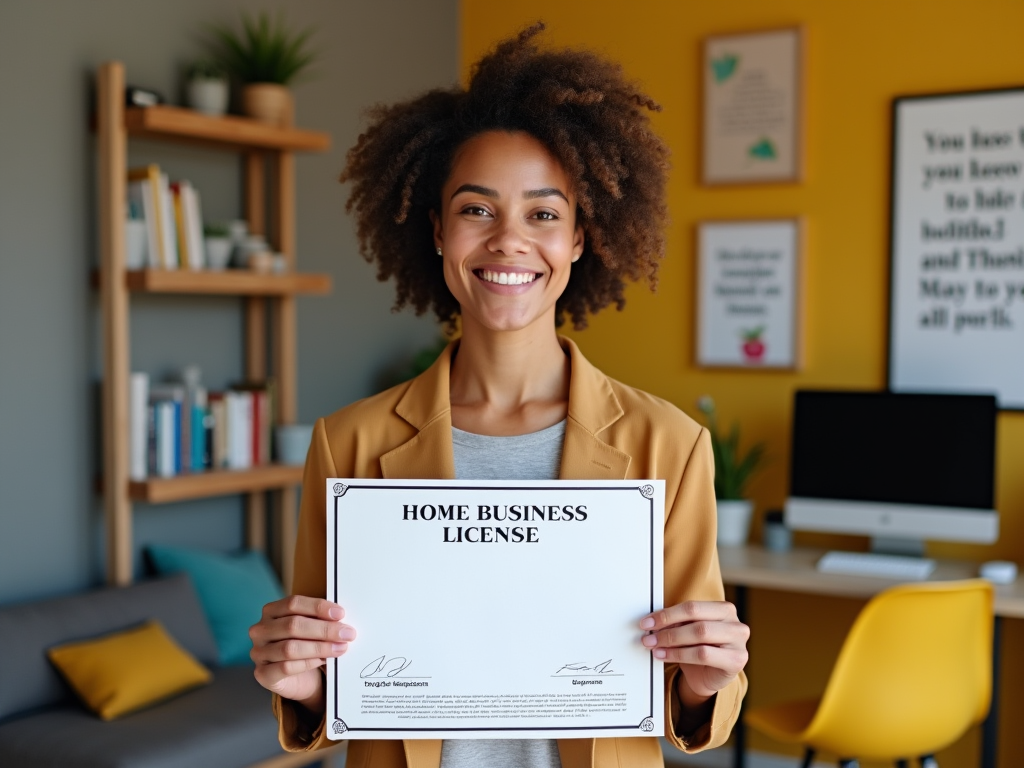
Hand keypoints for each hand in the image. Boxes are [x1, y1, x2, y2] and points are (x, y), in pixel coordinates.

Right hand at [250, 596, 355, 712]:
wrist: (300, 679)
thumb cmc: (306, 646)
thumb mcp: (312, 628)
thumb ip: (321, 619)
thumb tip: (341, 617)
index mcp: (271, 611)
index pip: (293, 603)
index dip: (318, 607)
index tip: (341, 614)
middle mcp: (260, 630)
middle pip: (293, 625)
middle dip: (324, 629)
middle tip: (347, 634)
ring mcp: (259, 652)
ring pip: (290, 648)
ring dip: (320, 647)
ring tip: (340, 648)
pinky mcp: (262, 674)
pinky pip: (286, 667)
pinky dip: (308, 663)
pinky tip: (323, 661)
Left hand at [639, 601, 747, 700]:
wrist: (709, 678)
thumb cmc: (700, 650)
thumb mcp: (687, 633)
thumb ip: (677, 624)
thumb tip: (653, 621)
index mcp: (724, 610)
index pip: (692, 607)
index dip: (667, 613)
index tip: (647, 621)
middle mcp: (735, 623)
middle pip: (696, 619)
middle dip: (668, 627)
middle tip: (649, 635)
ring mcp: (739, 642)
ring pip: (700, 634)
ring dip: (672, 640)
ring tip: (654, 645)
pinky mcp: (737, 661)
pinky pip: (703, 654)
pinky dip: (679, 654)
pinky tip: (664, 655)